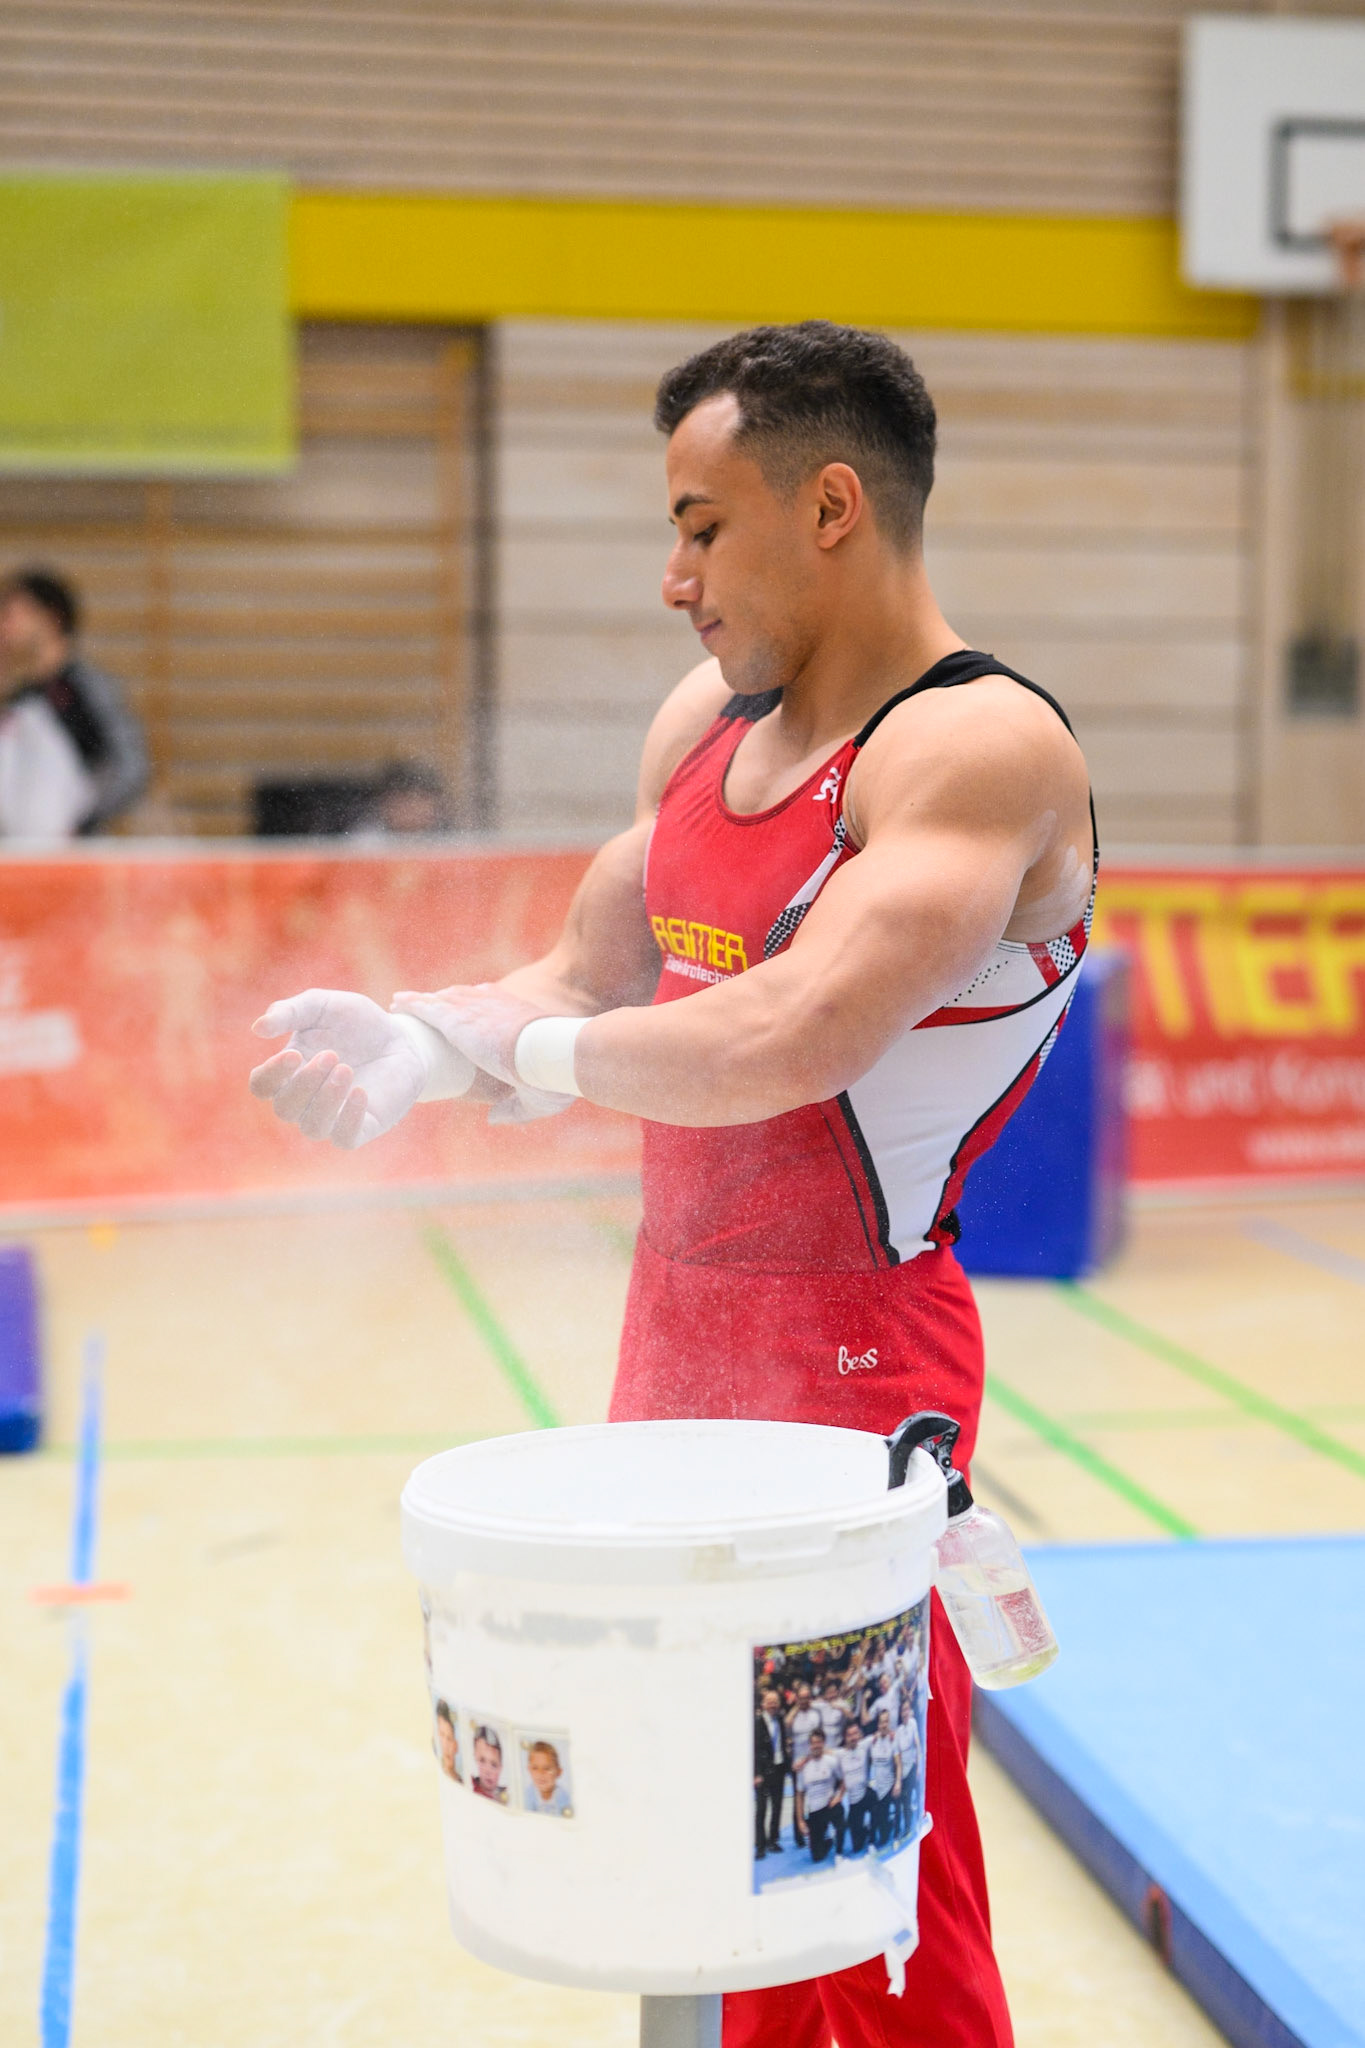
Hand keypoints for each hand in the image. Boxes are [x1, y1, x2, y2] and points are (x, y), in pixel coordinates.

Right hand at [250, 988, 432, 1148]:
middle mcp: (306, 1100)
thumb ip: (290, 1011)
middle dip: (305, 1083)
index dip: (271, 1074)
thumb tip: (257, 1027)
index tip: (294, 1054)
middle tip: (332, 1055)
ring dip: (326, 1100)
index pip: (262, 1086)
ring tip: (346, 1069)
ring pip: (312, 1128)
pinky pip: (344, 1139)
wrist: (401, 1037)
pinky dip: (348, 1118)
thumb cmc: (356, 1022)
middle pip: (285, 1109)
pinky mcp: (362, 1127)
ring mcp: (333, 1117)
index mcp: (289, 1072)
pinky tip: (361, 1092)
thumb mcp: (323, 1005)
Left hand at [391, 984, 572, 1123]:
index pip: (491, 1006)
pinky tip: (397, 1004)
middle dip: (443, 1000)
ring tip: (402, 1002)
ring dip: (421, 1001)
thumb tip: (493, 1118)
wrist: (548, 1054)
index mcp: (516, 1016)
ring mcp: (473, 1010)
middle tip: (427, 1004)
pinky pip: (426, 1007)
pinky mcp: (456, 1020)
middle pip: (462, 997)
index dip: (475, 1008)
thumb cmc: (553, 1075)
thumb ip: (513, 1108)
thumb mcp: (538, 1097)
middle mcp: (493, 1006)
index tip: (463, 1013)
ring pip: (440, 1000)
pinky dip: (411, 1004)